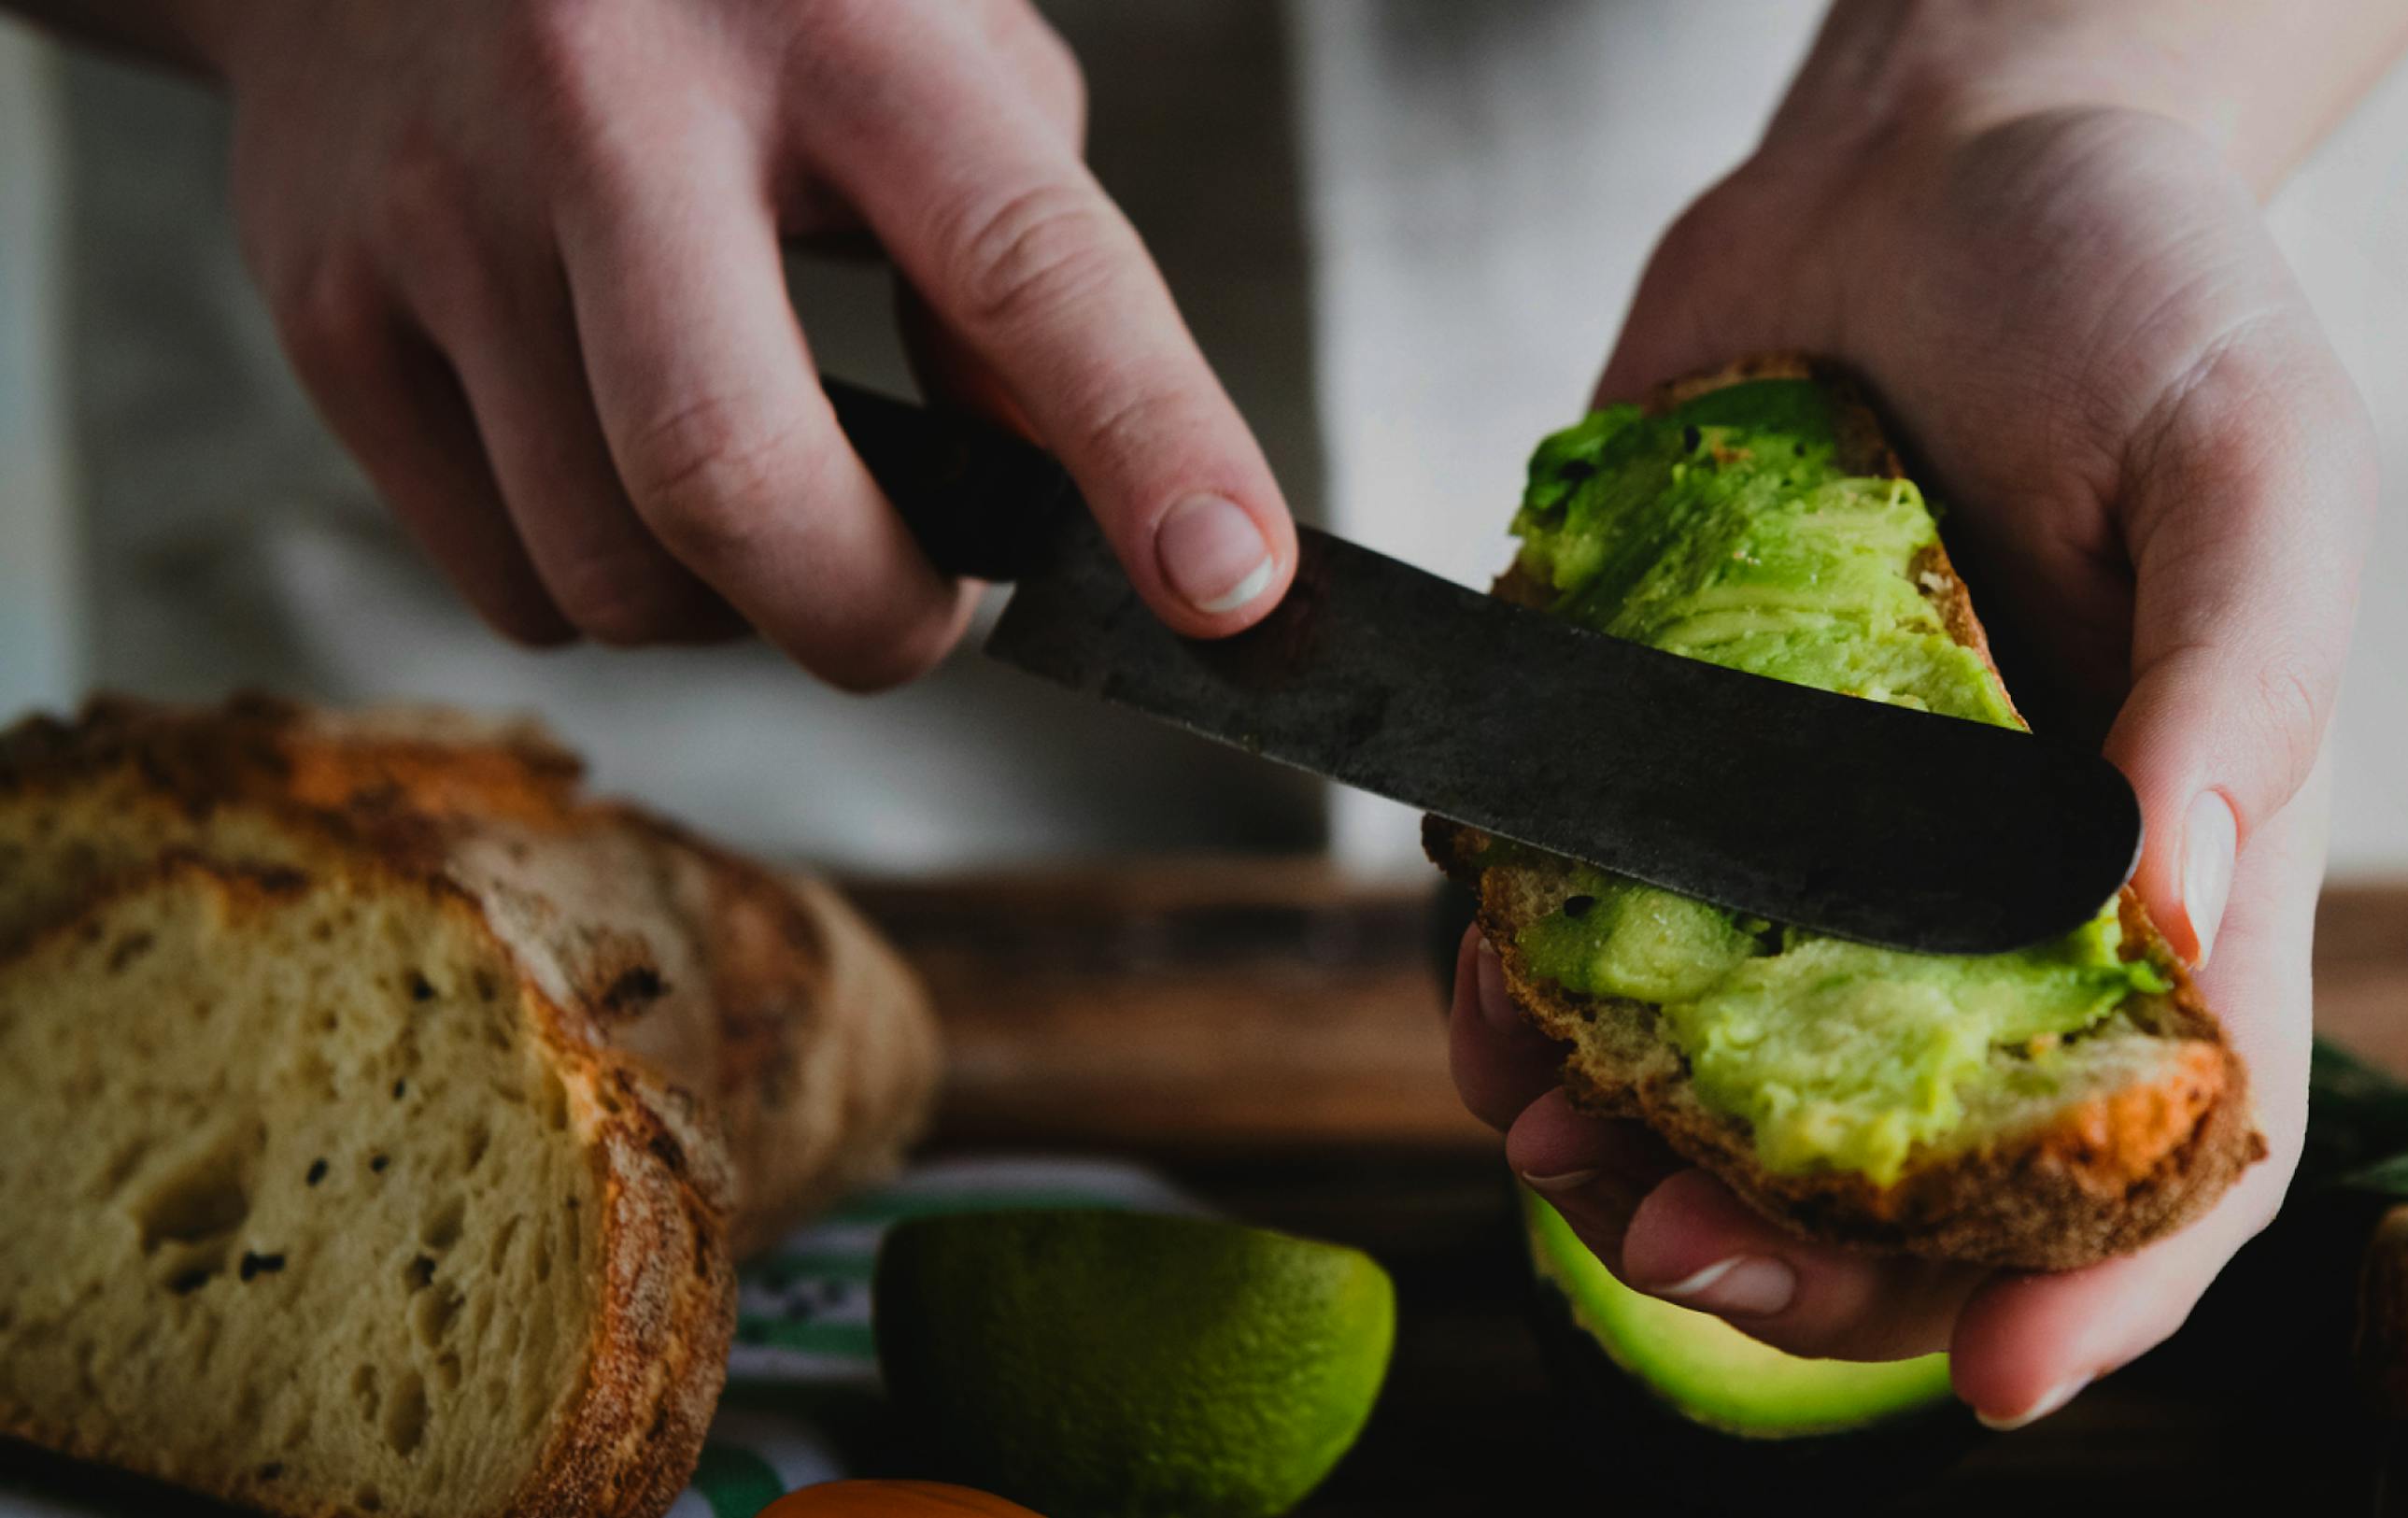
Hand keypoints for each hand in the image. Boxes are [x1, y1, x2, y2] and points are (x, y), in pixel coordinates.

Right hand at [187, 0, 1293, 683]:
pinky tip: (631, 474)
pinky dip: (611, 590)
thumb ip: (1024, 262)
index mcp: (830, 23)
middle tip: (932, 607)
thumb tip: (1070, 504)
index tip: (1231, 585)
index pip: (1025, 263)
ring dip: (738, 614)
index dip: (1147, 441)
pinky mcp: (326, 310)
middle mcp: (612, 107)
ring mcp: (442, 213)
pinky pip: (503, 577)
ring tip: (778, 511)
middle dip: (871, 617)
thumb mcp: (931, 47)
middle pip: (734, 480)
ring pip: (612, 571)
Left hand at [1447, 80, 2381, 1423]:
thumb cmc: (2142, 289)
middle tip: (1679, 1258)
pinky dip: (1529, 1006)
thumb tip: (2173, 915)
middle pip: (1924, 1186)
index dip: (2106, 1292)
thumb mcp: (2253, 459)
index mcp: (2176, 868)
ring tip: (1551, 1146)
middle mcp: (1989, 897)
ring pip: (1735, 1103)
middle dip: (1805, 1274)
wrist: (1931, 144)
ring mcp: (1825, 847)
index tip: (2005, 1380)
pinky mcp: (1675, 762)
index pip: (2175, 1149)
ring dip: (1632, 1169)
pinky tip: (1487, 997)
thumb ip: (2237, 684)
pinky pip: (1595, 945)